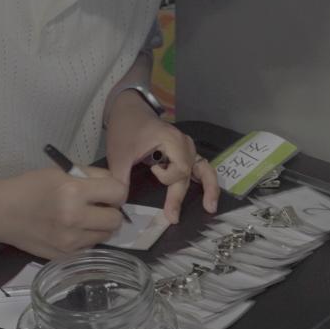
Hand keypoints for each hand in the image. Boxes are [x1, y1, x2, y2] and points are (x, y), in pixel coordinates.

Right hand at [0, 167, 128, 258]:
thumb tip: (116, 184)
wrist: (1, 212)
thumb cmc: (29, 187)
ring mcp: (70, 241)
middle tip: (98, 207)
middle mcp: (75, 218)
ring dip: (100, 227)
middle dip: (111, 211)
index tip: (109, 192)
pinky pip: (89, 247)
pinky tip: (72, 230)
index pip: (118, 192)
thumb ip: (91, 176)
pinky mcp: (64, 256)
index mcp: (73, 191)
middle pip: (116, 219)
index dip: (117, 191)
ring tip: (84, 219)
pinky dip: (86, 239)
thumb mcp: (60, 172)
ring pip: (106, 236)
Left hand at [104, 96, 218, 222]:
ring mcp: (187, 148)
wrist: (128, 110)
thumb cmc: (125, 129)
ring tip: (210, 207)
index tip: (151, 169)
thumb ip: (120, 178)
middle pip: (190, 173)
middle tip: (173, 218)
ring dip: (209, 188)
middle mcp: (184, 144)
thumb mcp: (119, 153)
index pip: (180, 169)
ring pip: (204, 169)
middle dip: (181, 196)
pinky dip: (205, 181)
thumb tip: (120, 204)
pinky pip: (200, 167)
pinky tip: (206, 196)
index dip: (167, 177)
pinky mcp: (184, 152)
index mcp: (172, 140)